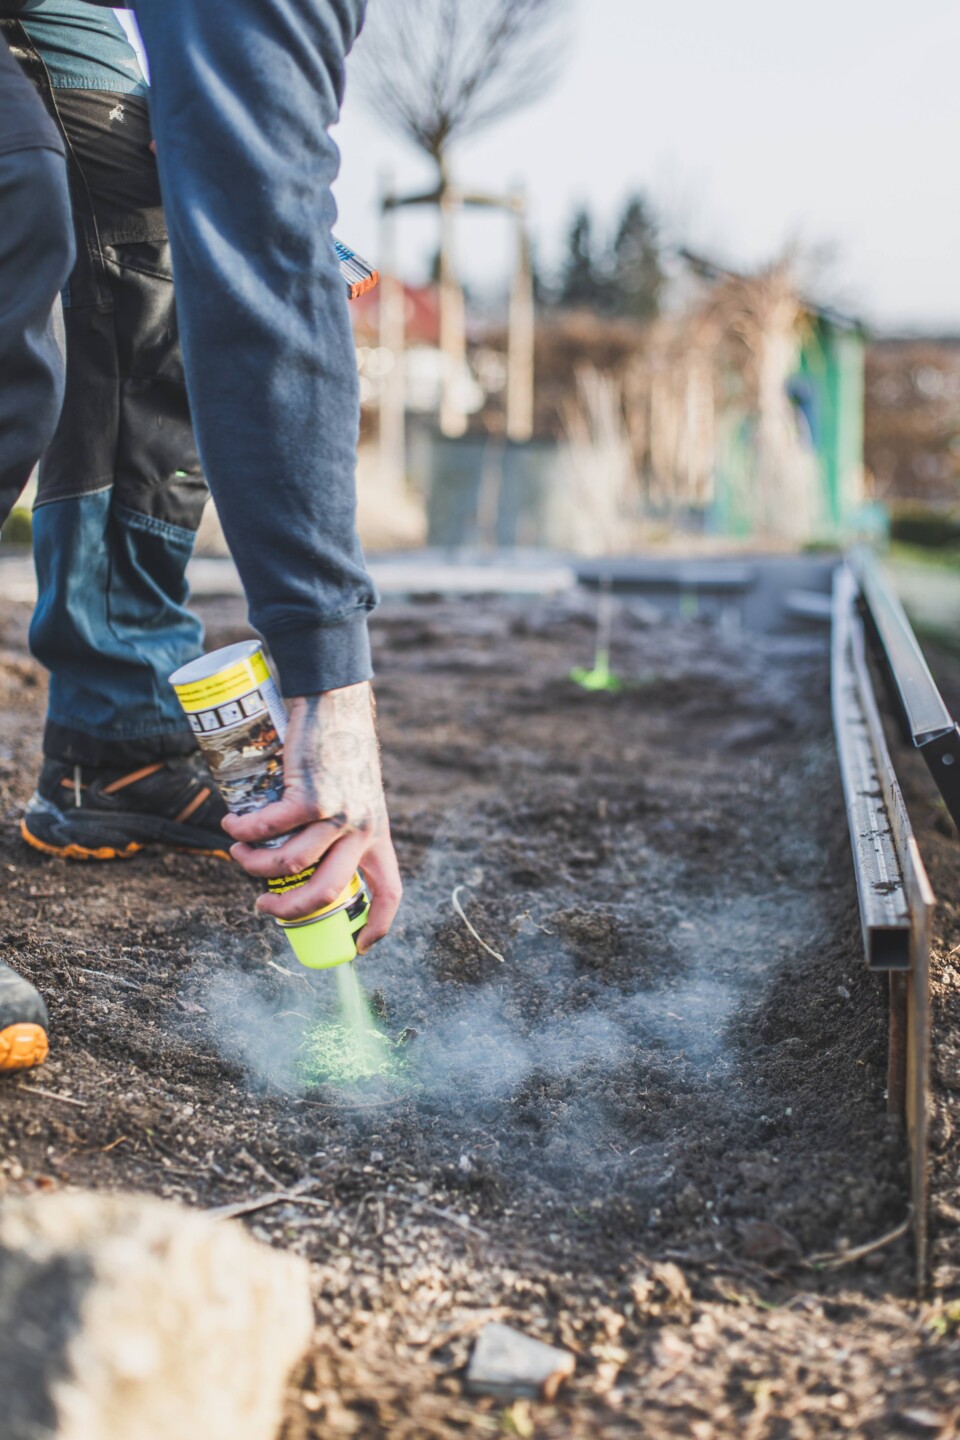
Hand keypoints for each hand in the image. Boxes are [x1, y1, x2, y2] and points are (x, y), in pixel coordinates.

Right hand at [222, 682, 401, 952]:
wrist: (337, 700)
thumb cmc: (339, 746)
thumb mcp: (355, 791)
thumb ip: (339, 823)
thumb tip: (297, 860)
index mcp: (378, 834)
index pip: (389, 891)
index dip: (375, 926)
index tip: (357, 947)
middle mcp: (363, 828)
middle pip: (327, 892)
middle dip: (290, 910)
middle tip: (264, 906)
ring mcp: (339, 812)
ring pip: (290, 862)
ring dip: (254, 864)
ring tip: (238, 853)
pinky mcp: (311, 794)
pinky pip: (270, 828)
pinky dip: (244, 832)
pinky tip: (232, 826)